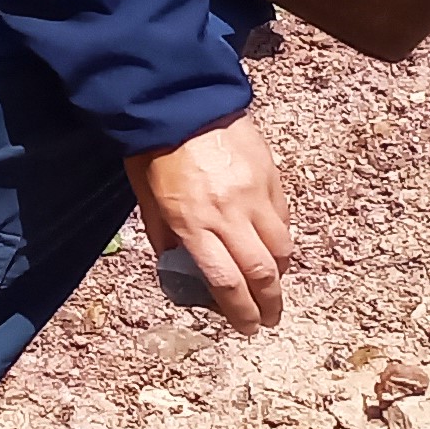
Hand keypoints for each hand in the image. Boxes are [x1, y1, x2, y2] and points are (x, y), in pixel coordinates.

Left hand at [126, 110, 293, 331]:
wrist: (181, 101)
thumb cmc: (152, 151)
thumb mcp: (146, 198)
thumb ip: (165, 235)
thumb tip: (180, 266)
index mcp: (193, 223)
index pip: (226, 282)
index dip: (241, 312)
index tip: (248, 327)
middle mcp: (229, 215)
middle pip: (262, 273)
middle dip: (270, 303)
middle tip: (270, 318)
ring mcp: (255, 196)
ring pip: (282, 248)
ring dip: (280, 273)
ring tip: (272, 284)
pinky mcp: (272, 177)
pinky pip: (283, 219)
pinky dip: (281, 239)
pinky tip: (273, 246)